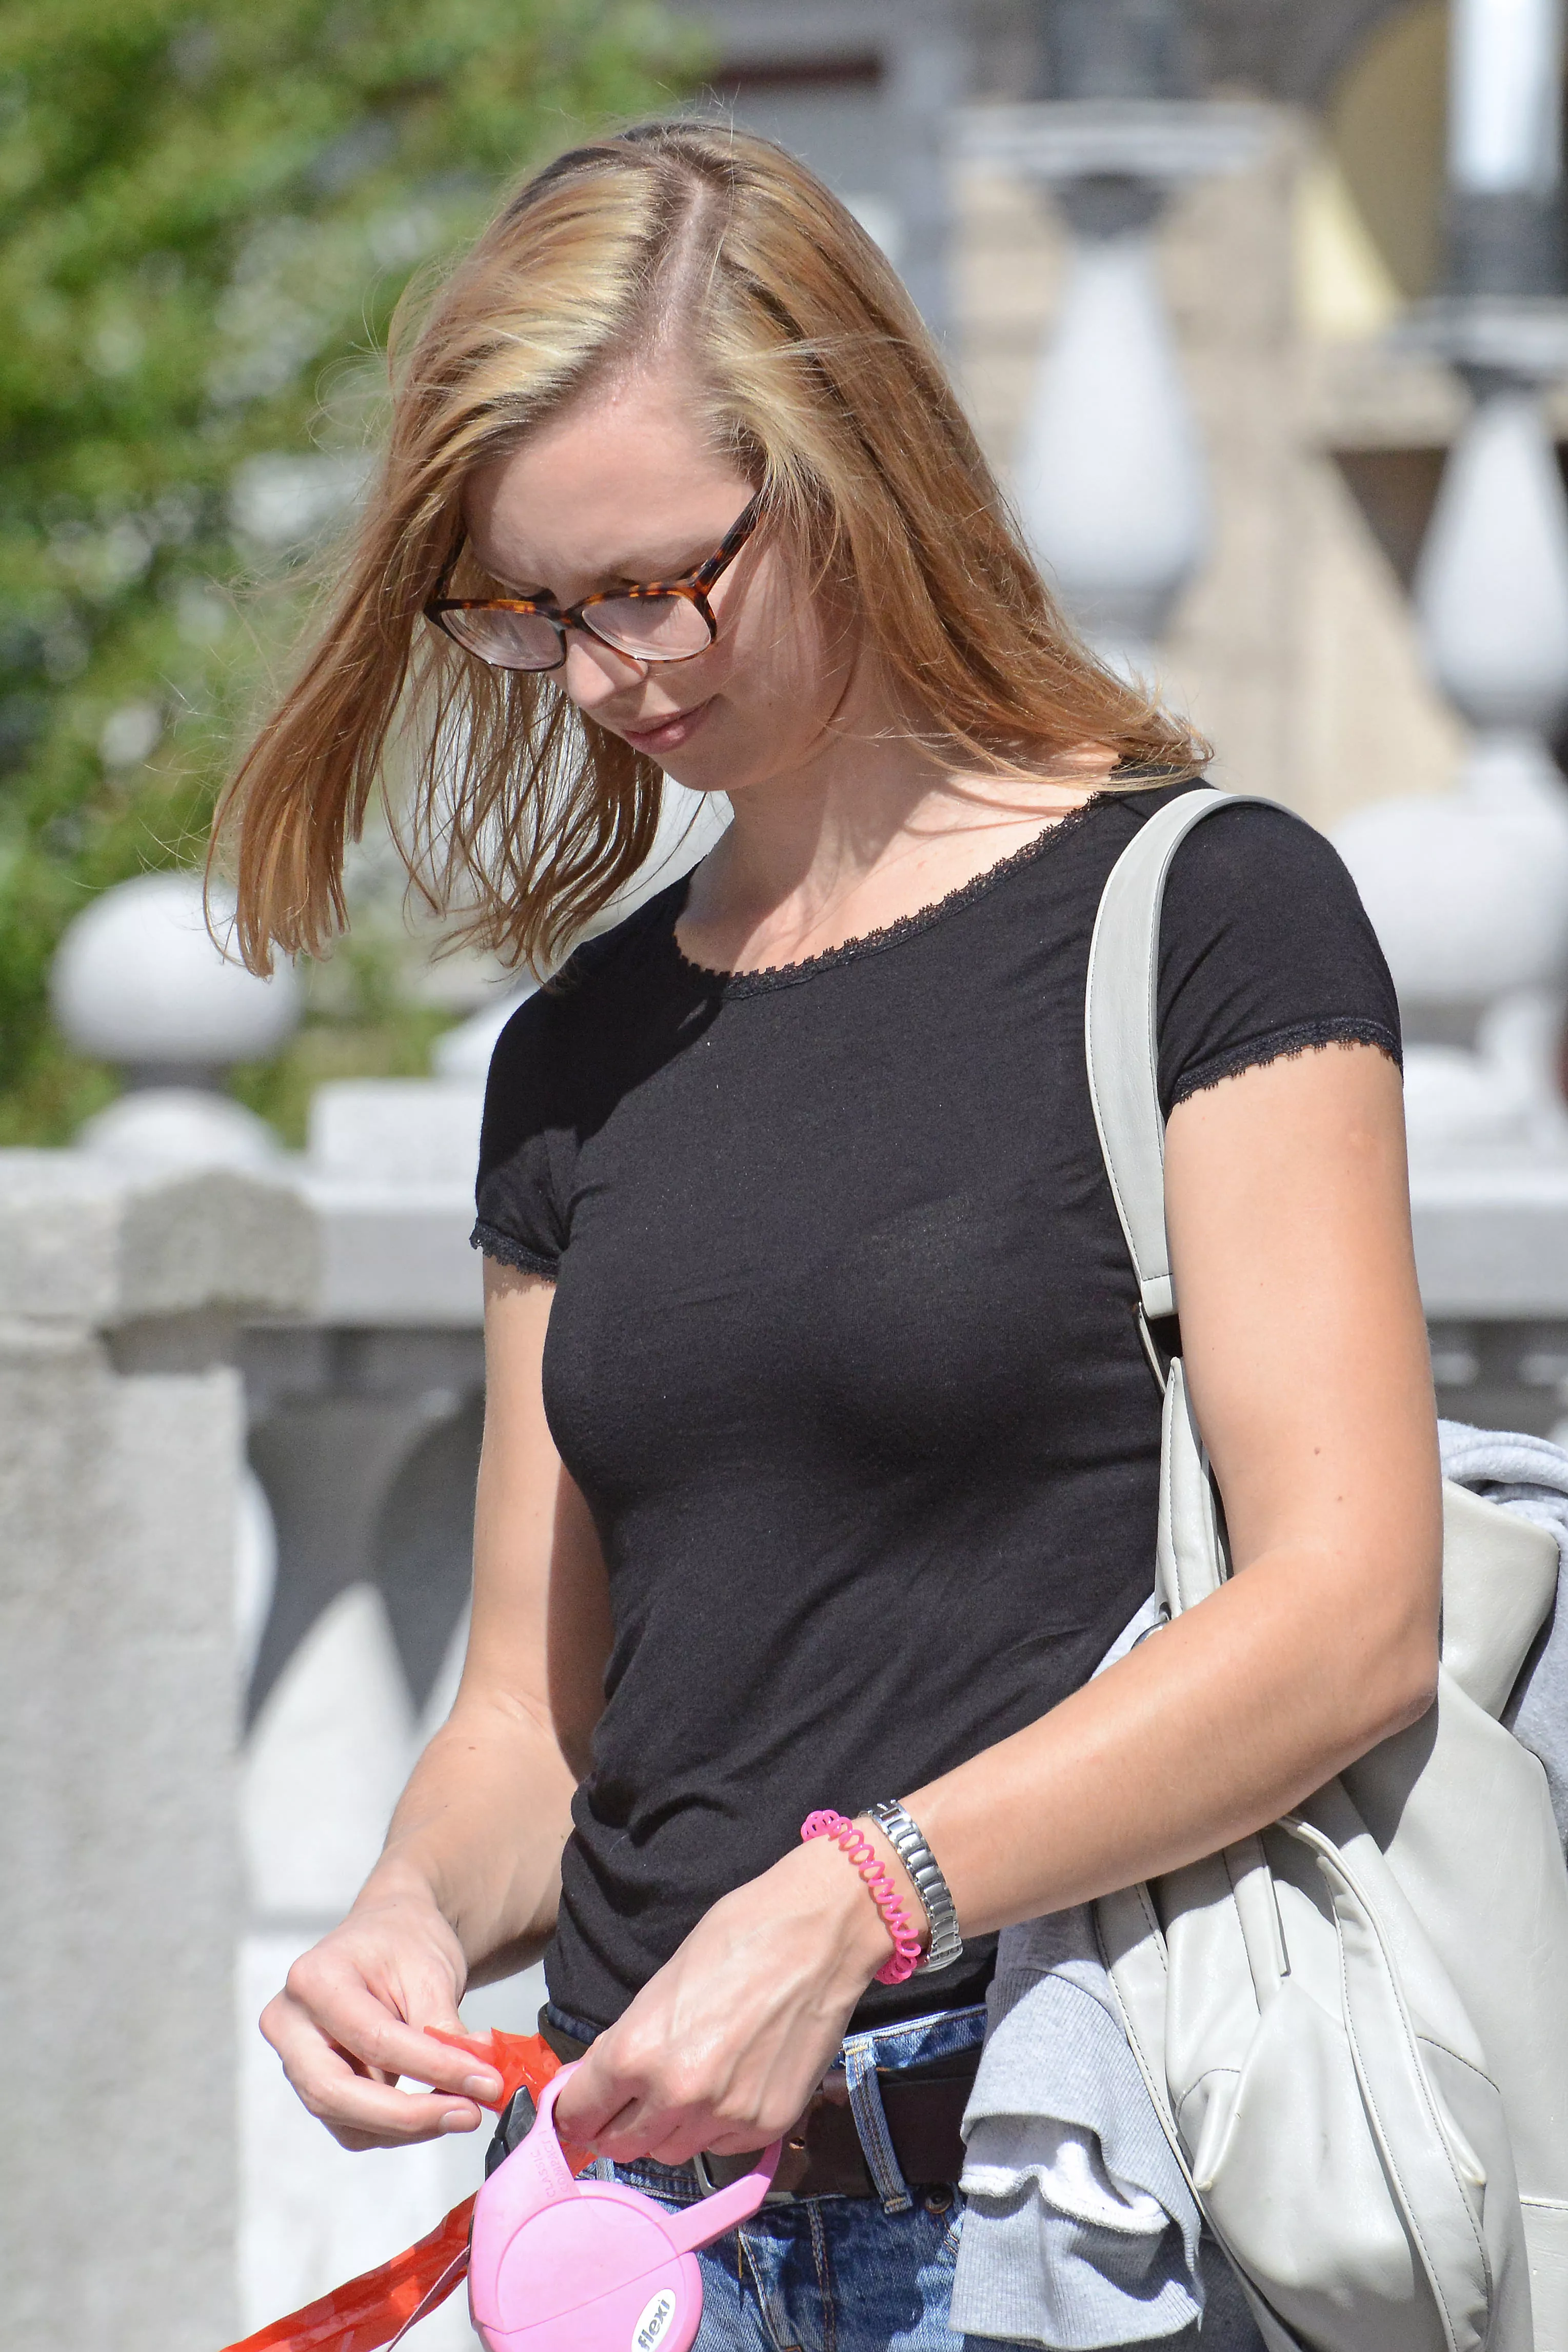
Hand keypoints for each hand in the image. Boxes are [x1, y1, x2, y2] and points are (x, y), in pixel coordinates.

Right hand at [259, 1889, 504, 2150]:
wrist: (386, 1935)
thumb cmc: (403, 1942)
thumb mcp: (431, 1971)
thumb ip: (446, 2028)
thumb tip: (478, 2081)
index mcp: (313, 1980)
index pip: (373, 2039)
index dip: (432, 2067)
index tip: (486, 2081)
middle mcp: (290, 2025)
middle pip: (335, 2093)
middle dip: (408, 2115)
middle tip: (469, 2114)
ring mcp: (296, 2061)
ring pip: (346, 2120)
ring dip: (410, 2126)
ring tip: (463, 2107)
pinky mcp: (315, 2087)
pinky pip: (354, 2126)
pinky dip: (399, 2127)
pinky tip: (437, 2106)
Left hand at [553, 1834, 901, 2164]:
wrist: (819, 1935)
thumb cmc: (736, 1938)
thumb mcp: (661, 1983)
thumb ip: (629, 2042)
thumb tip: (604, 2082)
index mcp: (637, 2052)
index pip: (579, 2113)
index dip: (574, 2113)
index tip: (576, 2114)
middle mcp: (677, 2096)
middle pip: (622, 2145)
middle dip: (618, 2125)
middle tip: (629, 2103)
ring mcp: (726, 2115)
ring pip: (673, 2150)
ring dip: (670, 2128)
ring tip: (692, 2082)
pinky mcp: (769, 2124)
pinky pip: (723, 2144)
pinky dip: (718, 2124)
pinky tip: (733, 2082)